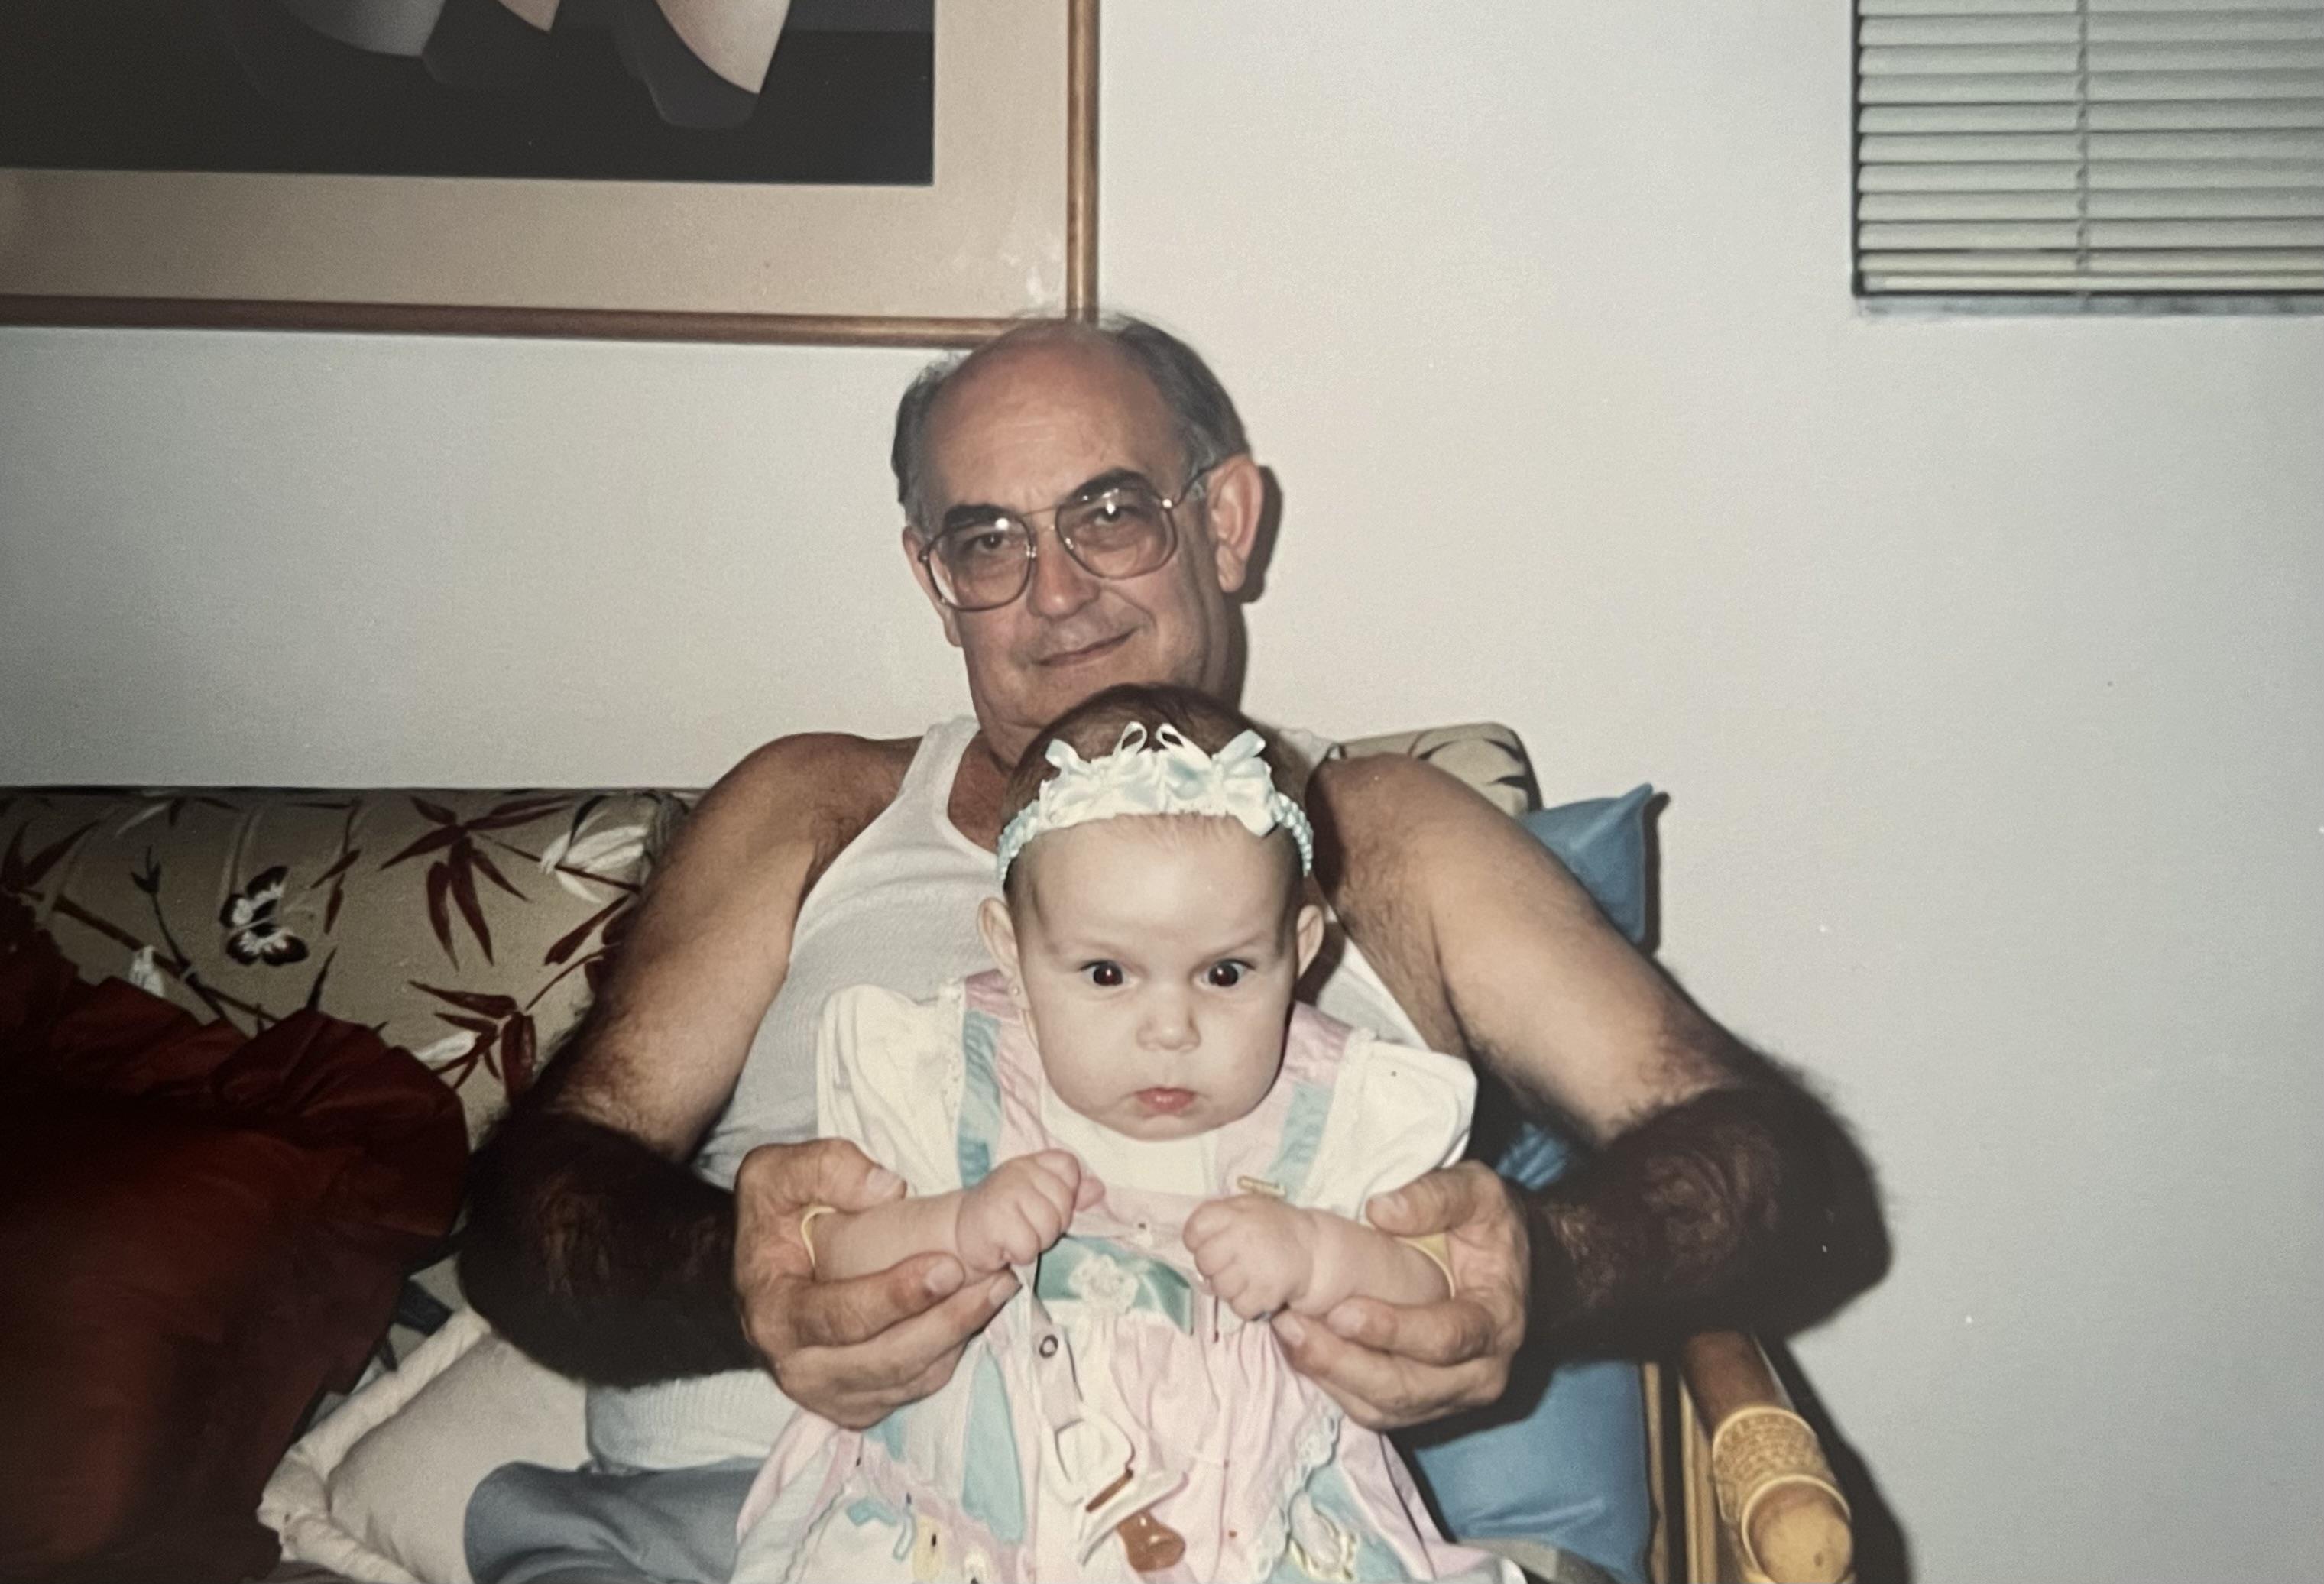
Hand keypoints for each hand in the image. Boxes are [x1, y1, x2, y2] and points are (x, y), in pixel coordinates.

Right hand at [733, 1137, 1018, 1430]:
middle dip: (946, 1322)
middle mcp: (799, 1367)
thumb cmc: (774, 1216)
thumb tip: (887, 1189)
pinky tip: (977, 1313)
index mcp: (775, 1315)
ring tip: (1000, 1289)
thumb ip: (823, 1168)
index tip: (948, 1267)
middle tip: (996, 1279)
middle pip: (884, 1360)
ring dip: (958, 1337)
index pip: (838, 1317)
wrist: (765, 1267)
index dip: (894, 1297)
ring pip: (907, 1378)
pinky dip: (950, 1353)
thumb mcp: (775, 1173)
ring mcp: (830, 1391)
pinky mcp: (860, 1402)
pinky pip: (915, 1387)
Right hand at [955, 1149, 1100, 1272]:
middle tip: (1026, 1226)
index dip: (1066, 1194)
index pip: (1069, 1168)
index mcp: (1032, 1162)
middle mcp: (1018, 1171)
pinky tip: (1005, 1247)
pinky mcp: (994, 1220)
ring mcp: (1005, 1193)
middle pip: (1064, 1204)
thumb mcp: (1040, 1200)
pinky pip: (1029, 1246)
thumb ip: (1070, 1193)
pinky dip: (1020, 1255)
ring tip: (1016, 1236)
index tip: (1044, 1205)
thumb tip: (1099, 1189)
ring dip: (1036, 1242)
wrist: (961, 1235)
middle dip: (1051, 1225)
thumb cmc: (1006, 1218)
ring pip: (1049, 1227)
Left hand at [1184, 1193, 1318, 1320]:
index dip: (1197, 1240)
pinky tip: (1258, 1290)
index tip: (1210, 1242)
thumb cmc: (1272, 1228)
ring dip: (1230, 1287)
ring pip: (1219, 1288)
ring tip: (1247, 1276)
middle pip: (1204, 1262)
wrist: (1313, 1248)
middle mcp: (1243, 1238)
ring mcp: (1255, 1267)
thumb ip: (1218, 1217)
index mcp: (1235, 1213)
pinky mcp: (1266, 1293)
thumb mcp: (1246, 1207)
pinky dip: (1247, 1304)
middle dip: (1213, 1266)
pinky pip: (1239, 1307)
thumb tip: (1193, 1241)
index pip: (1194, 1230)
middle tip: (1230, 1263)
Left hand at [1270, 1162, 1527, 1430]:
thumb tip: (1381, 1211)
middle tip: (1291, 1326)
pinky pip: (1372, 1410)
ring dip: (1330, 1377)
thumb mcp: (1478, 1192)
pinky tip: (1299, 1350)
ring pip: (1385, 1408)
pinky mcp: (1420, 1403)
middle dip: (1344, 1362)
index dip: (1394, 1330)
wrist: (1505, 1268)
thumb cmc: (1488, 1226)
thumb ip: (1438, 1196)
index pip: (1447, 1338)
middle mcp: (1480, 1373)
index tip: (1341, 1311)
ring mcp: (1450, 1396)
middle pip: (1408, 1387)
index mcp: (1496, 1322)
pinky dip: (1332, 1386)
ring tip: (1286, 1335)